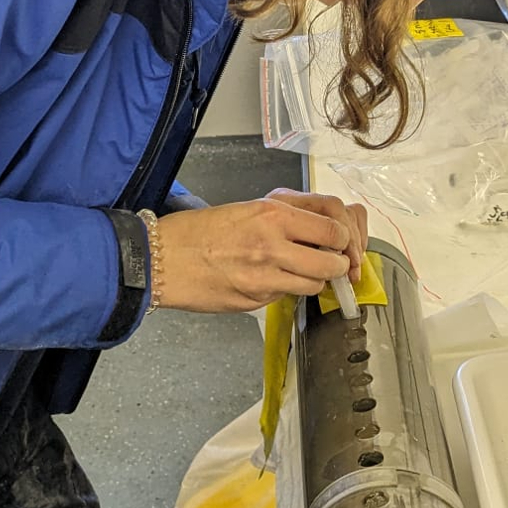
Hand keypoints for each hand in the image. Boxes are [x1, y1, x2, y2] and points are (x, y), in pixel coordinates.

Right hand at [154, 191, 367, 313]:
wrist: (163, 259)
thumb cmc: (201, 231)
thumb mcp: (248, 208)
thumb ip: (287, 216)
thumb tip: (322, 231)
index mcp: (273, 214)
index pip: (334, 227)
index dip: (344, 239)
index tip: (341, 243)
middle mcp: (273, 244)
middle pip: (332, 263)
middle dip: (337, 267)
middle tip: (331, 264)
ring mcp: (265, 276)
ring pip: (314, 285)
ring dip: (314, 281)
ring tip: (298, 272)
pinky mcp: (255, 300)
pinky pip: (286, 297)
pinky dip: (286, 291)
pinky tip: (269, 280)